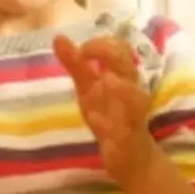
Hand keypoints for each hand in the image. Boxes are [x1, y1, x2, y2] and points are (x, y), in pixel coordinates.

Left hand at [54, 35, 156, 185]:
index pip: (120, 48)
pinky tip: (95, 118)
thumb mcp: (88, 89)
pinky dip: (110, 125)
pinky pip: (125, 131)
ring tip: (107, 80)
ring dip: (122, 88)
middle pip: (128, 65)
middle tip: (85, 53)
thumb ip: (75, 64)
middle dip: (109, 54)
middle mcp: (132, 90)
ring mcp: (133, 115)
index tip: (81, 48)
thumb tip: (58, 37)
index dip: (101, 43)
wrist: (129, 156)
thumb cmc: (110, 116)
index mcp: (121, 76)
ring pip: (136, 97)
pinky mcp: (129, 138)